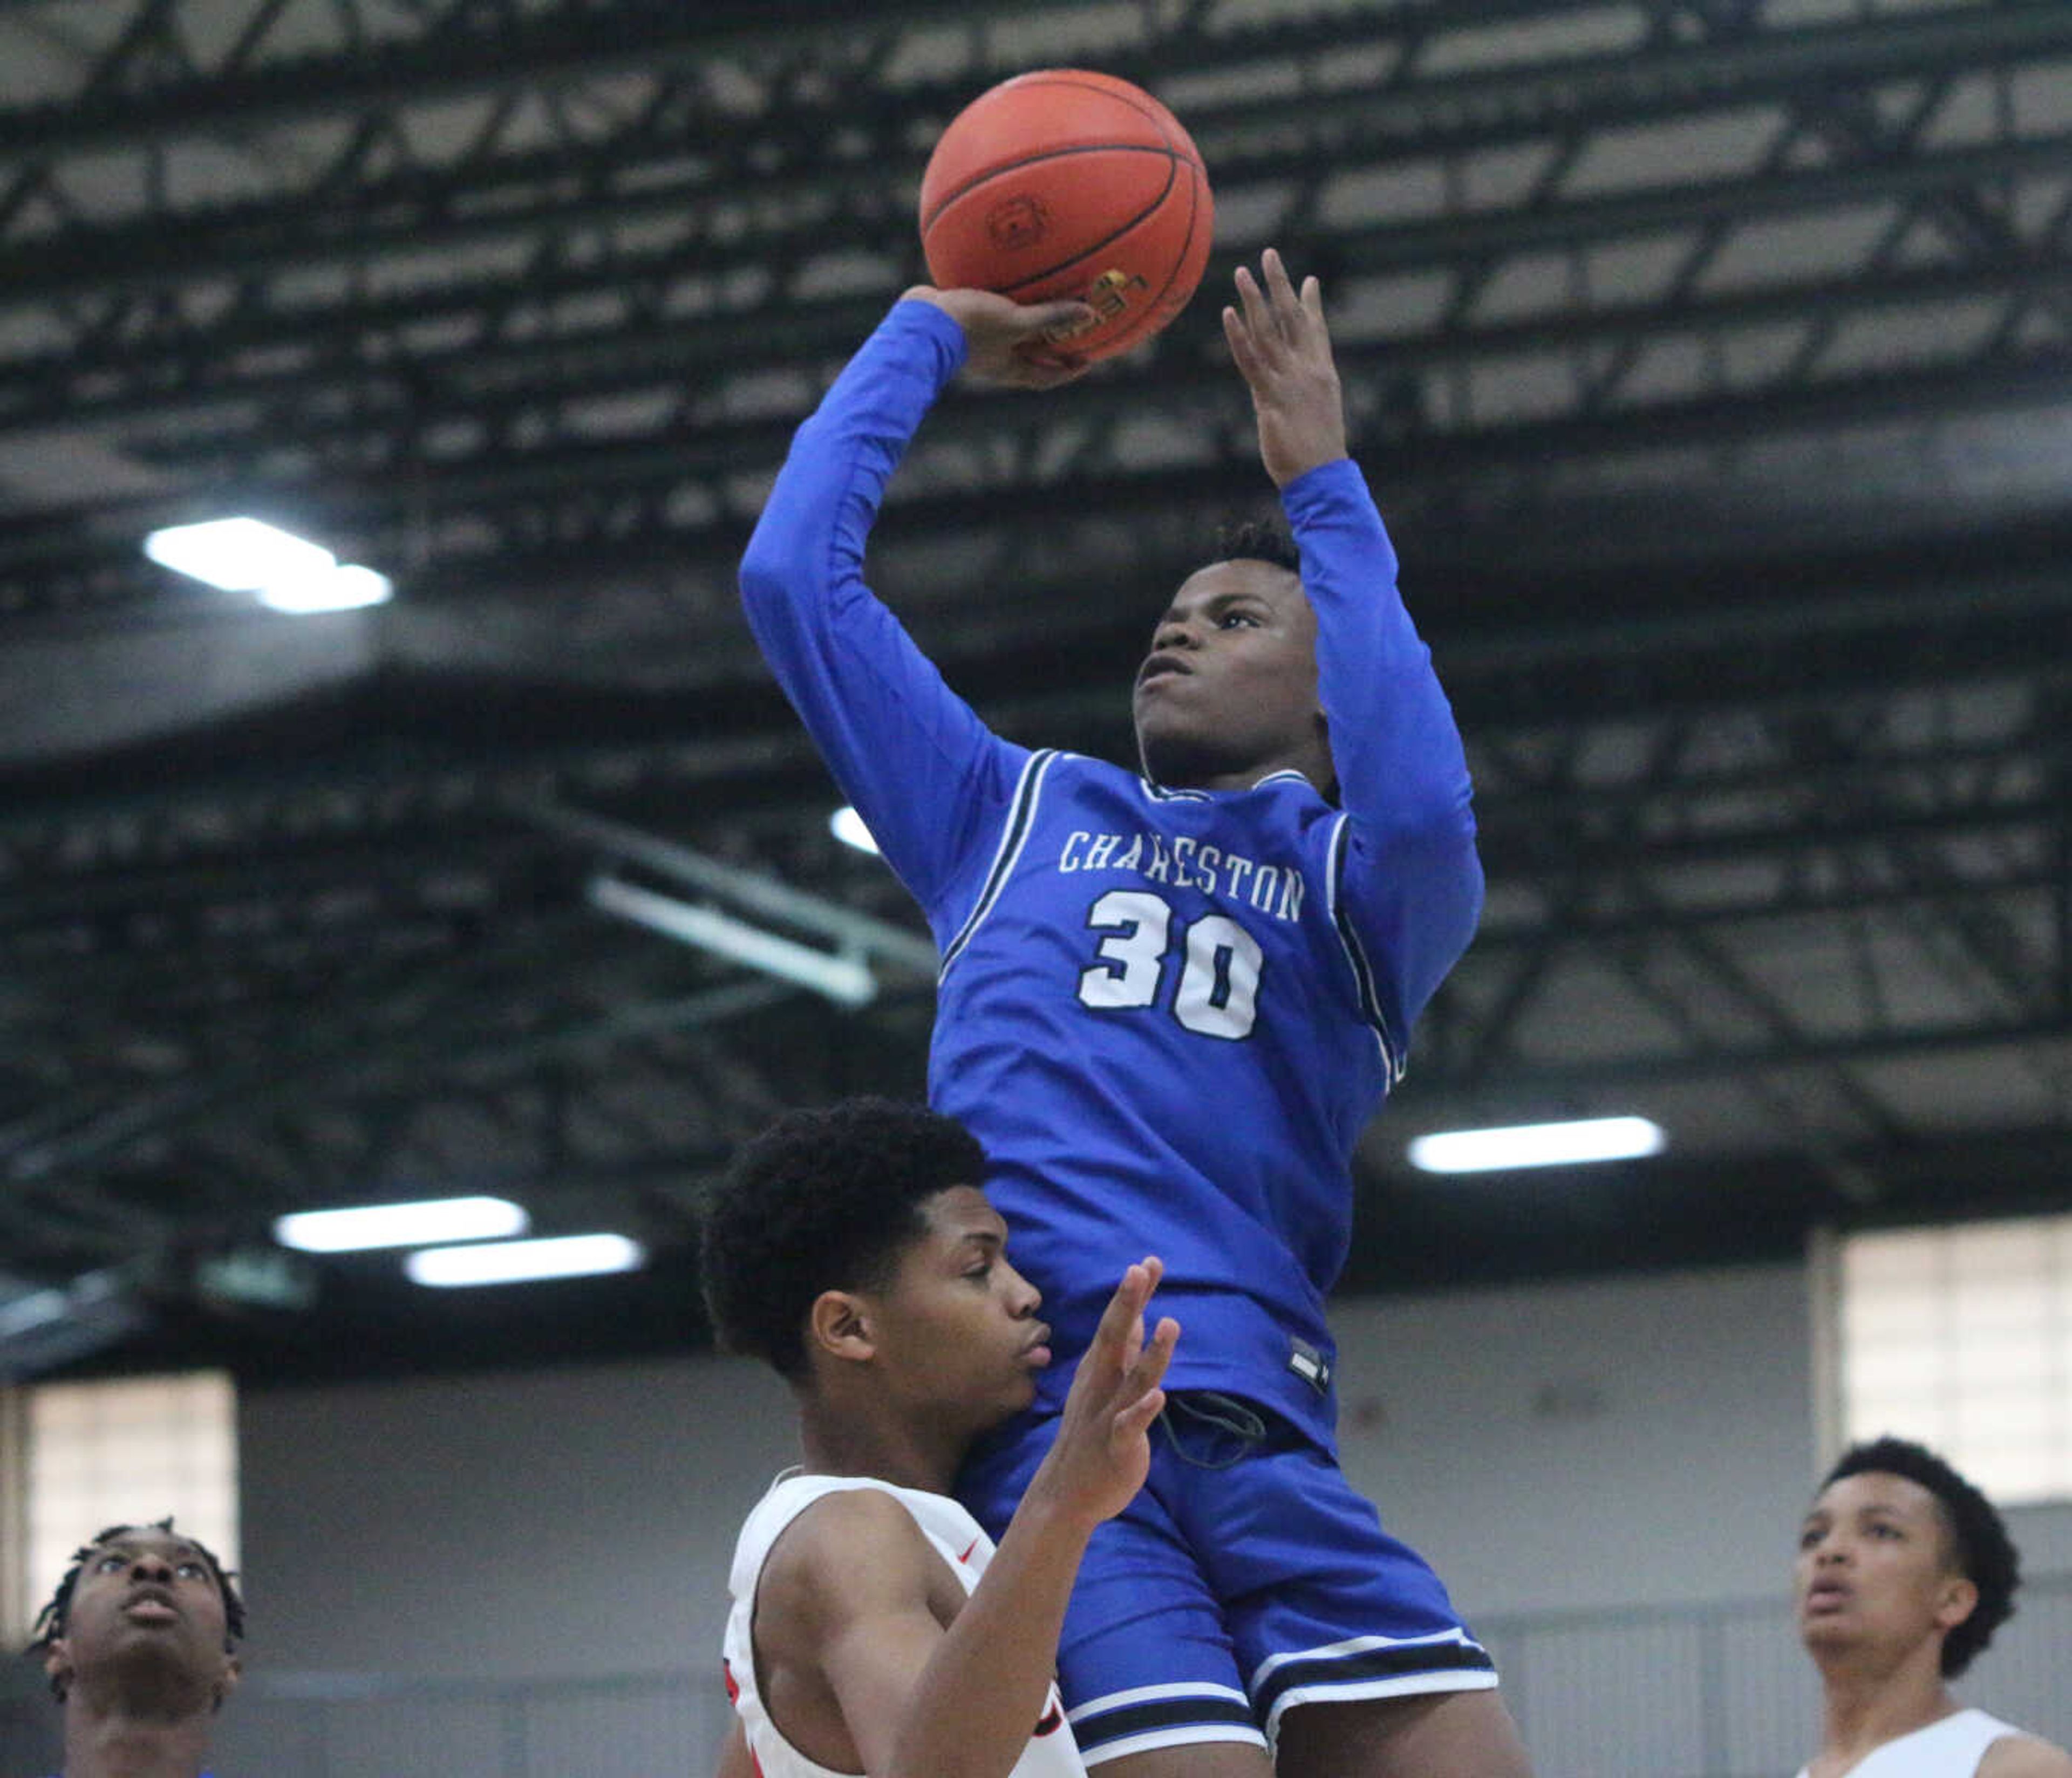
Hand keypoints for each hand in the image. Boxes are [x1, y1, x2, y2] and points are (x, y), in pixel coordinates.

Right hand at [900, 285, 1094, 388]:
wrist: (919, 321)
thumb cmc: (969, 327)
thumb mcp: (1014, 322)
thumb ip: (1050, 318)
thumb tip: (1089, 314)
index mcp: (1009, 369)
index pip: (1046, 376)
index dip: (1069, 371)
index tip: (1089, 358)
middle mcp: (995, 359)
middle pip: (1032, 356)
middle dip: (1053, 345)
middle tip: (1075, 328)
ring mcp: (979, 342)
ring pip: (1012, 335)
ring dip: (1030, 323)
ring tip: (1048, 303)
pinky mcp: (964, 322)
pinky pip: (994, 313)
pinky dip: (1007, 303)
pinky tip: (1012, 282)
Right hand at [1025, 1258, 1178, 1532]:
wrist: (1066, 1494)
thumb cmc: (1091, 1433)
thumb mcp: (1106, 1384)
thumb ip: (1124, 1350)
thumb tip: (1137, 1314)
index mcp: (1099, 1370)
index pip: (1117, 1324)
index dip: (1132, 1295)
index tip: (1147, 1263)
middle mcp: (1101, 1385)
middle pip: (1114, 1338)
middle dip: (1128, 1304)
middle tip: (1140, 1269)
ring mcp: (1107, 1414)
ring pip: (1132, 1379)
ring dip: (1151, 1352)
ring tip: (1170, 1323)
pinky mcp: (1117, 1446)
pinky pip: (1129, 1426)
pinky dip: (1142, 1411)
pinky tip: (1159, 1397)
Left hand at [1223, 247, 1347, 485]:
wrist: (1322, 478)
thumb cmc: (1318, 455)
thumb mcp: (1315, 416)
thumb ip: (1300, 393)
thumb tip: (1284, 387)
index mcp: (1322, 374)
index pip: (1317, 331)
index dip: (1311, 304)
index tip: (1308, 278)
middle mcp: (1309, 370)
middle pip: (1293, 318)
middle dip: (1281, 285)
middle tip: (1270, 254)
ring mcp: (1291, 381)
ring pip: (1270, 331)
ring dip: (1255, 299)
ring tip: (1241, 273)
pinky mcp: (1272, 397)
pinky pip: (1252, 360)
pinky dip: (1239, 336)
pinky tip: (1229, 314)